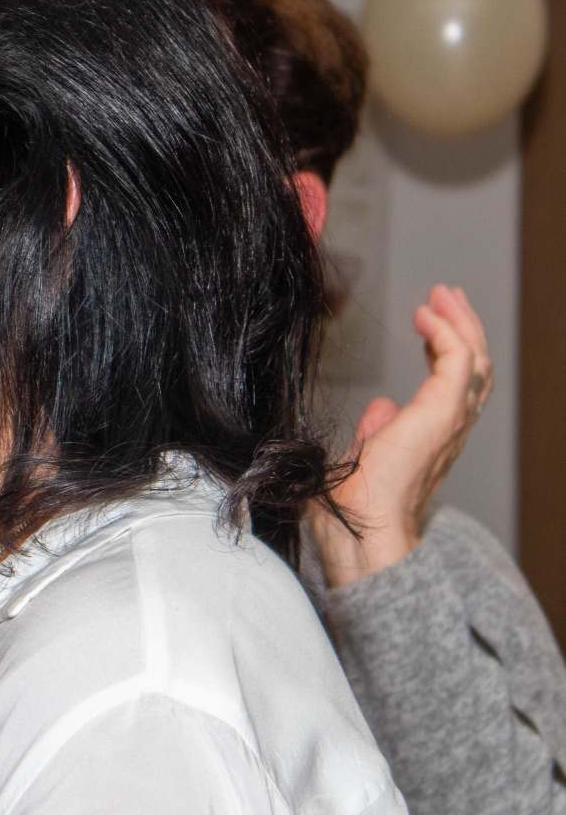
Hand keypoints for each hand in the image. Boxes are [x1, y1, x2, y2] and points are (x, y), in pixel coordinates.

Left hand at [310, 284, 491, 588]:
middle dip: (461, 328)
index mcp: (429, 441)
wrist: (357, 528)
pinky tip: (427, 315)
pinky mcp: (442, 416)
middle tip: (446, 297)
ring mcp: (449, 424)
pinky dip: (446, 333)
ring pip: (474, 362)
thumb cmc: (350, 508)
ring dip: (459, 323)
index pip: (450, 387)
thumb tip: (380, 407)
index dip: (443, 350)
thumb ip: (375, 431)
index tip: (426, 321)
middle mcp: (448, 432)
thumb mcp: (360, 457)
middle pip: (472, 369)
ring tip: (442, 296)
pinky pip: (458, 362)